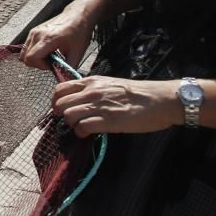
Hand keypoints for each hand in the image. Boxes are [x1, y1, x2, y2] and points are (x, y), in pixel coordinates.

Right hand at [19, 8, 93, 70]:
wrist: (77, 15)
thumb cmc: (79, 32)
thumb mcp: (78, 52)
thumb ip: (69, 68)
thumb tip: (64, 79)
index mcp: (48, 39)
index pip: (31, 58)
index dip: (40, 66)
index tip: (52, 65)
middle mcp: (37, 34)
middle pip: (26, 58)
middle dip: (38, 63)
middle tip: (52, 61)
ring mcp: (33, 32)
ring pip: (24, 53)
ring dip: (35, 58)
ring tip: (49, 56)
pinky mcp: (33, 31)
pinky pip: (26, 47)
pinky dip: (34, 52)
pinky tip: (46, 50)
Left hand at [53, 76, 179, 137]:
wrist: (159, 99)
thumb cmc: (137, 93)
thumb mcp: (110, 83)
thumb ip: (92, 89)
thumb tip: (79, 100)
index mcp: (92, 82)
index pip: (60, 89)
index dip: (56, 101)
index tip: (60, 109)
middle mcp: (92, 92)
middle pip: (61, 104)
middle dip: (61, 114)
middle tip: (69, 121)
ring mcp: (99, 106)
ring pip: (68, 115)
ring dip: (71, 124)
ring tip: (79, 127)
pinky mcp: (108, 121)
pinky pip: (82, 127)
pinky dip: (81, 133)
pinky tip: (87, 133)